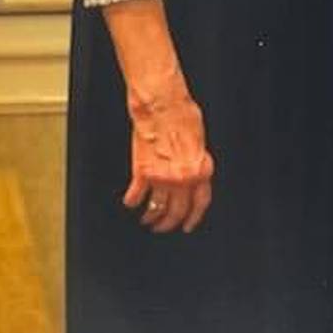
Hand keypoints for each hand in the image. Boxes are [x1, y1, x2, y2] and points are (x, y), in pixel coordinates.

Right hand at [123, 77, 214, 233]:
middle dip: (169, 223)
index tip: (187, 225)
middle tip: (163, 227)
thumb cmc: (183, 114)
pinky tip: (132, 202)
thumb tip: (193, 171)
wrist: (162, 105)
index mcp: (200, 169)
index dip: (194, 218)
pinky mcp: (142, 172)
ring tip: (147, 219)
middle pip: (177, 211)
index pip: (200, 203)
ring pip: (156, 208)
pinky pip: (136, 195)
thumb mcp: (199, 140)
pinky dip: (133, 201)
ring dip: (151, 216)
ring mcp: (161, 177)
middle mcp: (182, 178)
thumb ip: (196, 160)